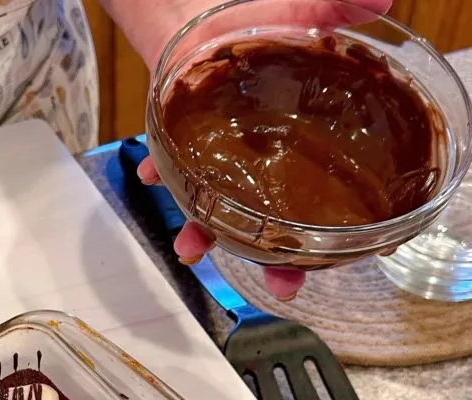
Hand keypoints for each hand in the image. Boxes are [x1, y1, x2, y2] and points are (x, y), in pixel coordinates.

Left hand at [136, 0, 393, 299]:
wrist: (205, 13)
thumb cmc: (262, 20)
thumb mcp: (301, 15)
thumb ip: (335, 10)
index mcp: (298, 147)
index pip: (319, 208)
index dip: (321, 243)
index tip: (319, 272)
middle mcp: (260, 165)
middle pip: (271, 226)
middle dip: (272, 261)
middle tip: (280, 285)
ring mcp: (220, 161)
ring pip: (215, 210)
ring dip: (202, 233)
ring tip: (190, 247)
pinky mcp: (182, 145)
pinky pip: (170, 166)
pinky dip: (160, 169)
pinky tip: (151, 171)